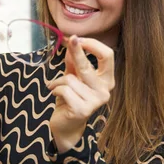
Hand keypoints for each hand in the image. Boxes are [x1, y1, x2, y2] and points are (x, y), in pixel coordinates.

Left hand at [47, 35, 114, 152]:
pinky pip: (64, 90)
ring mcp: (96, 101)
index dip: (93, 44)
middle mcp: (105, 90)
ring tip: (56, 87)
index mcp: (106, 80)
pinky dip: (55, 89)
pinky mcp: (83, 109)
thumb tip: (71, 41)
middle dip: (76, 51)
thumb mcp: (72, 76)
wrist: (66, 125)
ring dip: (58, 80)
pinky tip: (56, 95)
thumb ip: (73, 61)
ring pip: (71, 79)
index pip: (107, 55)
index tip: (77, 38)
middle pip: (89, 65)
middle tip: (68, 39)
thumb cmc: (70, 99)